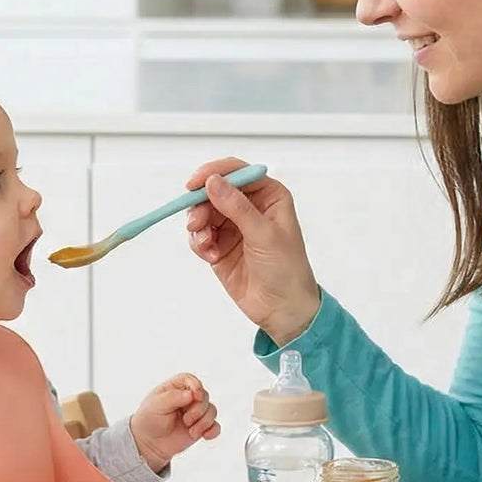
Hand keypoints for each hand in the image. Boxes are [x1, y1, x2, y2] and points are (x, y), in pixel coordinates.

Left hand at [129, 373, 219, 472]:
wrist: (149, 443)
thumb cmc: (149, 420)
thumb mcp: (156, 405)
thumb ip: (174, 397)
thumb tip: (192, 394)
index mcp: (175, 388)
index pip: (190, 380)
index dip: (196, 386)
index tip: (196, 396)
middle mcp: (188, 398)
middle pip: (204, 396)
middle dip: (198, 410)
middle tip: (186, 420)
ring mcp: (196, 412)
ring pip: (212, 411)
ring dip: (204, 422)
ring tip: (192, 432)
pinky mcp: (200, 426)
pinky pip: (215, 426)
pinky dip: (213, 431)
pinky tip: (205, 436)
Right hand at [186, 158, 321, 345]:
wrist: (282, 309)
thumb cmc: (287, 270)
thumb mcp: (264, 235)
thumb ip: (237, 207)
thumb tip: (213, 181)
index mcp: (269, 196)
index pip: (237, 172)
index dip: (214, 173)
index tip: (194, 184)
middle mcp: (250, 207)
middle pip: (214, 191)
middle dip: (201, 205)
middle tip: (196, 223)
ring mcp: (234, 226)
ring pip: (203, 212)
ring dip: (198, 226)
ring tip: (205, 244)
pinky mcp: (220, 246)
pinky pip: (200, 235)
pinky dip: (200, 244)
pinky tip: (211, 256)